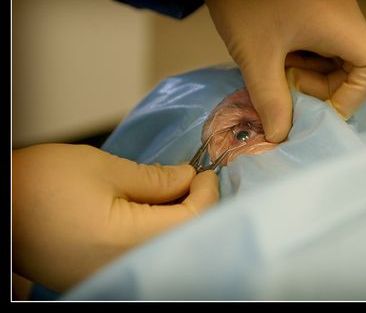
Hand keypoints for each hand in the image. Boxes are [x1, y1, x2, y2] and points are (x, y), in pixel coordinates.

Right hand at [12, 144, 218, 291]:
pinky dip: (156, 233)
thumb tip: (187, 179)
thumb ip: (154, 179)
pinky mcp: (98, 275)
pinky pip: (142, 256)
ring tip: (175, 192)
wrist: (0, 206)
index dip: (206, 195)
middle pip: (181, 240)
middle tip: (195, 182)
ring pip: (164, 250)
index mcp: (125, 241)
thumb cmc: (40, 183)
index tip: (206, 174)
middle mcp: (122, 267)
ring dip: (177, 221)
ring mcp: (110, 276)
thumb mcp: (103, 169)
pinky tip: (154, 212)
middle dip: (195, 209)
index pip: (190, 221)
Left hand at [206, 0, 365, 141]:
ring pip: (335, 57)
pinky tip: (275, 59)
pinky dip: (302, 59)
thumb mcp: (256, 56)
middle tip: (287, 90)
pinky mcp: (314, 11)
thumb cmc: (245, 1)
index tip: (316, 108)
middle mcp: (345, 18)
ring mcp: (330, 13)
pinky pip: (319, 44)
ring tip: (276, 72)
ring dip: (309, 74)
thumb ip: (270, 99)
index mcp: (342, 25)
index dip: (352, 94)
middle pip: (355, 65)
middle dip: (323, 87)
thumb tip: (279, 137)